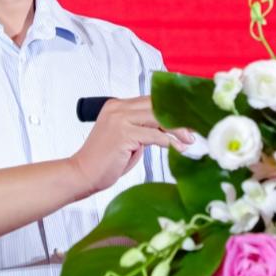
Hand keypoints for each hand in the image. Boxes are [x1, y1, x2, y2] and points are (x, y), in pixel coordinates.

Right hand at [67, 95, 193, 195]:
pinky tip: (179, 148)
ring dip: (177, 129)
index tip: (187, 120)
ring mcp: (119, 119)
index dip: (171, 109)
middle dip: (178, 117)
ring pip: (158, 118)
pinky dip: (169, 142)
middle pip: (156, 106)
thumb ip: (143, 129)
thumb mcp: (128, 139)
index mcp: (117, 105)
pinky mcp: (123, 134)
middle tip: (193, 130)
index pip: (151, 101)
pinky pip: (154, 135)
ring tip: (189, 140)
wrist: (82, 174)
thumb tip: (169, 128)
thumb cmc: (105, 161)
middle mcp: (118, 108)